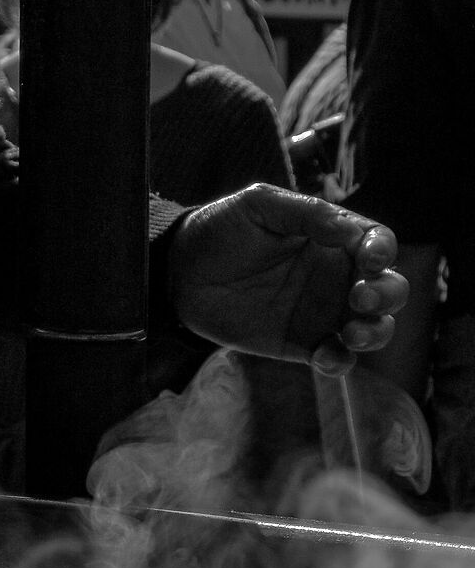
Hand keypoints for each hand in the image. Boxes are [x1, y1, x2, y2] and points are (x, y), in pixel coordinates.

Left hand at [169, 184, 408, 373]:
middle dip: (388, 294)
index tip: (368, 258)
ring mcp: (321, 312)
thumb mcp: (259, 205)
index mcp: (331, 238)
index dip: (382, 249)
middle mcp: (335, 276)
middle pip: (388, 287)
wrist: (179, 272)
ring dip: (376, 332)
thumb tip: (348, 230)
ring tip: (352, 332)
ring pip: (373, 327)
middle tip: (360, 297)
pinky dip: (340, 362)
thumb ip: (305, 212)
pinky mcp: (302, 343)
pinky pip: (336, 358)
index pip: (376, 242)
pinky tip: (324, 356)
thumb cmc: (220, 229)